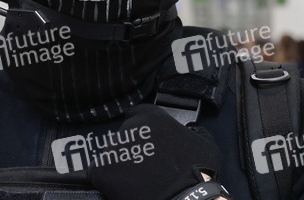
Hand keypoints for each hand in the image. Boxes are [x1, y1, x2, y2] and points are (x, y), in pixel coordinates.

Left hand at [86, 104, 230, 199]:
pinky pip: (98, 173)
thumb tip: (191, 130)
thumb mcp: (205, 143)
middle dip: (132, 149)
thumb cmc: (199, 173)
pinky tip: (124, 189)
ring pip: (111, 155)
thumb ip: (193, 131)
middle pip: (124, 136)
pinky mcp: (101, 170)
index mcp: (151, 116)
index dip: (141, 130)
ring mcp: (113, 149)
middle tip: (145, 168)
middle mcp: (129, 127)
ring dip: (120, 166)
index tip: (146, 143)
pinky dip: (108, 181)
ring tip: (137, 181)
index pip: (137, 114)